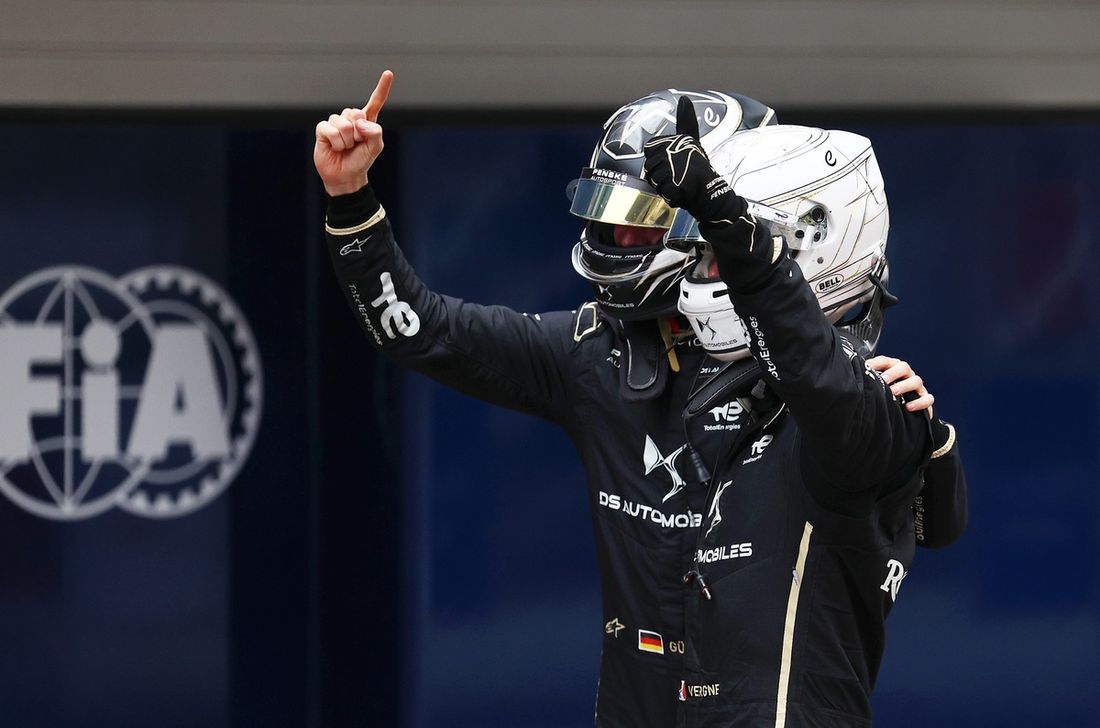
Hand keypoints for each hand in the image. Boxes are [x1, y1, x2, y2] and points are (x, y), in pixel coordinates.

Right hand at [314, 70, 393, 196]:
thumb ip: (375, 133)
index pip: (375, 101)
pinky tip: (335, 147)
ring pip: (343, 124)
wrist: (345, 176)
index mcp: (366, 121)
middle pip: (356, 114)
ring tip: (345, 148)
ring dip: (346, 140)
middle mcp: (351, 119)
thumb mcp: (375, 148)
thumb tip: (360, 121)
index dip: (382, 88)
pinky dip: (335, 142)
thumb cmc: (360, 161)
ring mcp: (336, 123)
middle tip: (355, 145)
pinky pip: (330, 130)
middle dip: (358, 133)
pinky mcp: (323, 129)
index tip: (389, 73)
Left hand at [641, 96, 741, 224]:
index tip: (673, 161)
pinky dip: (670, 196)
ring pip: (654, 180)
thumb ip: (685, 121)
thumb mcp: (691, 140)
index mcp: (676, 140)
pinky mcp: (677, 186)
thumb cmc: (698, 166)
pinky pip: (662, 192)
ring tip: (678, 183)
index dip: (658, 159)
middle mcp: (675, 152)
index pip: (649, 150)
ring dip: (663, 186)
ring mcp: (675, 170)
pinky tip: (680, 192)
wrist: (710, 191)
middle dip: (659, 175)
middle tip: (676, 175)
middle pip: (649, 167)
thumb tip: (684, 98)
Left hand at [868, 355, 934, 417]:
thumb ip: (870, 380)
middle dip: (893, 373)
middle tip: (884, 380)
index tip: (867, 367)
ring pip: (916, 381)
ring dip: (904, 386)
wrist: (904, 410)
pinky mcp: (924, 399)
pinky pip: (928, 399)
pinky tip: (908, 407)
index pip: (886, 361)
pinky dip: (920, 402)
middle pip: (903, 367)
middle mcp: (907, 375)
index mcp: (894, 369)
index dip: (877, 362)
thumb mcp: (878, 386)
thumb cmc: (888, 394)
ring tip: (894, 392)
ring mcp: (917, 387)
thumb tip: (857, 377)